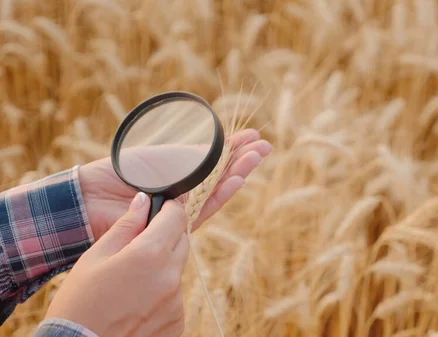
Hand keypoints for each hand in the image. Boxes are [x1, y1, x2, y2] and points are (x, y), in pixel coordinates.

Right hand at [45, 193, 189, 336]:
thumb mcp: (96, 256)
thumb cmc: (79, 302)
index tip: (158, 210)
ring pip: (178, 268)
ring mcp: (176, 301)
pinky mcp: (177, 321)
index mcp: (149, 254)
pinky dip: (163, 291)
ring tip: (132, 279)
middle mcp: (170, 276)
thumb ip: (126, 225)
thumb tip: (144, 200)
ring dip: (163, 265)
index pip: (177, 217)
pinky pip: (175, 294)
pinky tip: (137, 301)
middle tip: (140, 245)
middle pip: (182, 241)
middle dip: (166, 236)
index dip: (168, 209)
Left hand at [80, 128, 271, 240]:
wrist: (93, 197)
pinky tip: (238, 180)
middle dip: (242, 159)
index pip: (212, 159)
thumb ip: (185, 157)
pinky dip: (222, 194)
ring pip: (217, 190)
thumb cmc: (119, 173)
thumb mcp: (157, 157)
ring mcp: (182, 206)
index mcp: (179, 170)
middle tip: (265, 146)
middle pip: (220, 174)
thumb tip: (215, 148)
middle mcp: (184, 189)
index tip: (252, 135)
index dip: (232, 147)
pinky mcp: (179, 223)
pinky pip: (205, 208)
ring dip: (238, 173)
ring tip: (257, 158)